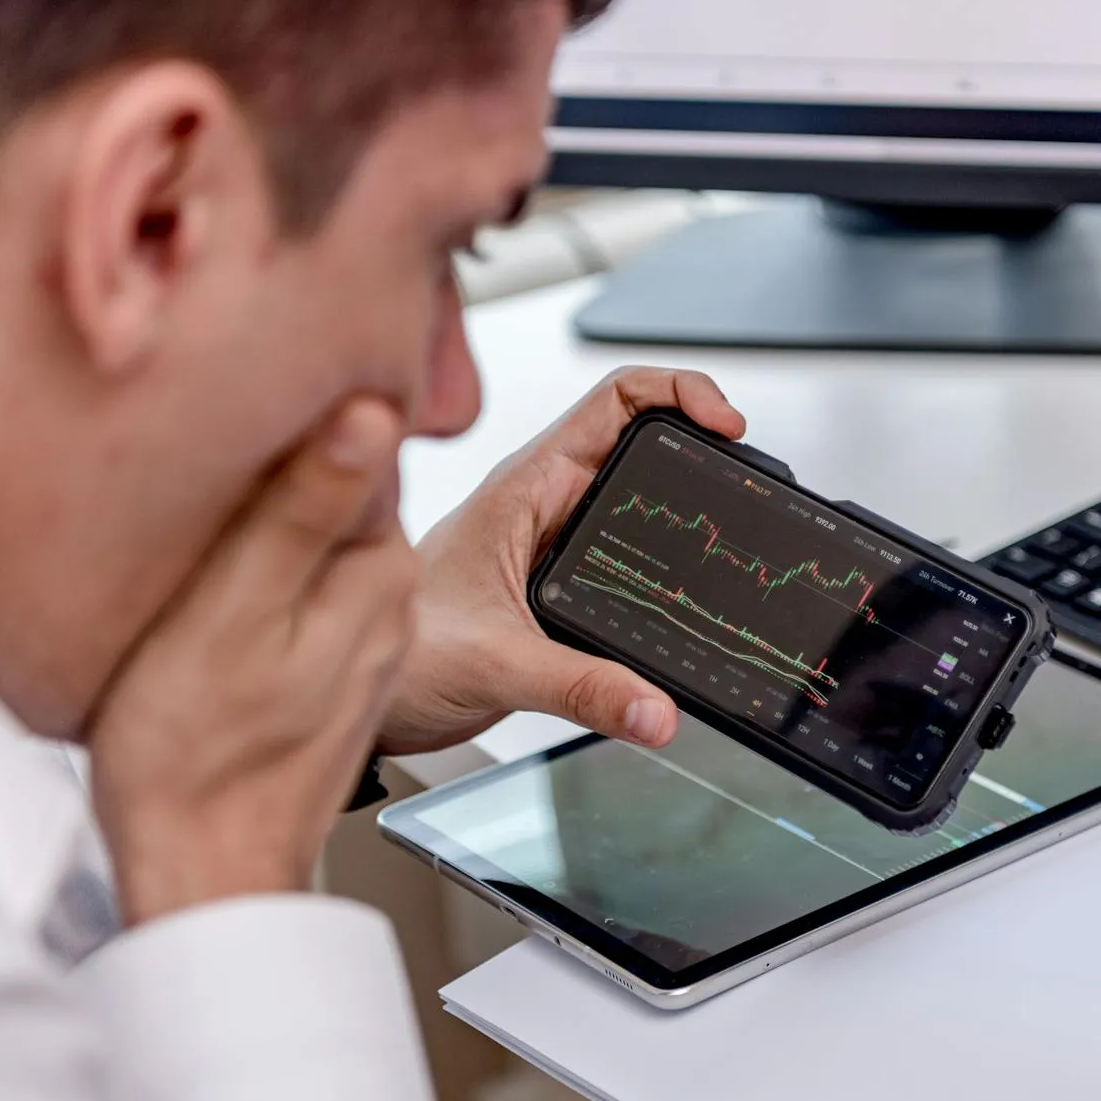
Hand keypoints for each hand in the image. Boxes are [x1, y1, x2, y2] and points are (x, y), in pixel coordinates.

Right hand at [86, 399, 414, 926]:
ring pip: (307, 535)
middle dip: (268, 470)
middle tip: (191, 483)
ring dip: (255, 526)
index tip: (222, 414)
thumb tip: (374, 414)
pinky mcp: (319, 660)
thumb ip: (305, 508)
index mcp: (381, 567)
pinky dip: (249, 576)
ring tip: (189, 540)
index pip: (354, 438)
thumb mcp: (239, 609)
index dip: (282, 414)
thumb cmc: (199, 754)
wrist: (199, 869)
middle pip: (331, 484)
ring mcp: (355, 630)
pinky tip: (205, 594)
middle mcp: (386, 593)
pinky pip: (290, 584)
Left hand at [378, 368, 745, 754]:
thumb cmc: (397, 656)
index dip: (680, 392)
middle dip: (699, 445)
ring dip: (684, 501)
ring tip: (733, 521)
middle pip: (641, 439)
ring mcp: (552, 541)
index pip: (615, 400)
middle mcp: (541, 504)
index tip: (725, 423)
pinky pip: (627, 549)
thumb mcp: (496, 667)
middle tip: (745, 476)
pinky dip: (666, 554)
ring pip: (636, 494)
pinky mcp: (558, 582)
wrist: (355, 699)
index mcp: (523, 489)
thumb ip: (582, 688)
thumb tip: (658, 708)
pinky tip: (692, 581)